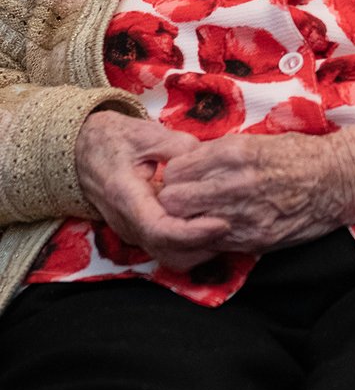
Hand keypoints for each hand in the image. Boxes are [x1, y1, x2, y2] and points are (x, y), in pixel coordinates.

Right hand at [74, 111, 228, 270]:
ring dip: (198, 250)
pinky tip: (212, 228)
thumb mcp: (146, 133)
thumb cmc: (115, 139)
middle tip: (235, 225)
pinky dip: (190, 247)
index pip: (159, 229)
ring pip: (167, 256)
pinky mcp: (140, 231)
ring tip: (229, 228)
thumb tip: (204, 156)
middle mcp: (127, 222)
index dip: (192, 232)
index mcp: (126, 197)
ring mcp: (132, 230)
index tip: (221, 223)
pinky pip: (166, 249)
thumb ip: (177, 145)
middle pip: (166, 251)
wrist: (84, 151)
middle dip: (202, 246)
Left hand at [156, 131, 354, 254]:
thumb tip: (189, 162)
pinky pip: (212, 243)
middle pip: (174, 200)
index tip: (182, 175)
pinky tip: (219, 225)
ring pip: (187, 226)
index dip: (176, 173)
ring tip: (201, 213)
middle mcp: (236, 184)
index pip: (178, 169)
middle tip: (183, 197)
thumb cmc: (301, 154)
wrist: (338, 179)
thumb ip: (222, 154)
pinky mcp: (253, 239)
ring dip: (189, 220)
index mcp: (236, 152)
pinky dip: (209, 236)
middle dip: (174, 199)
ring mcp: (244, 215)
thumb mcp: (259, 141)